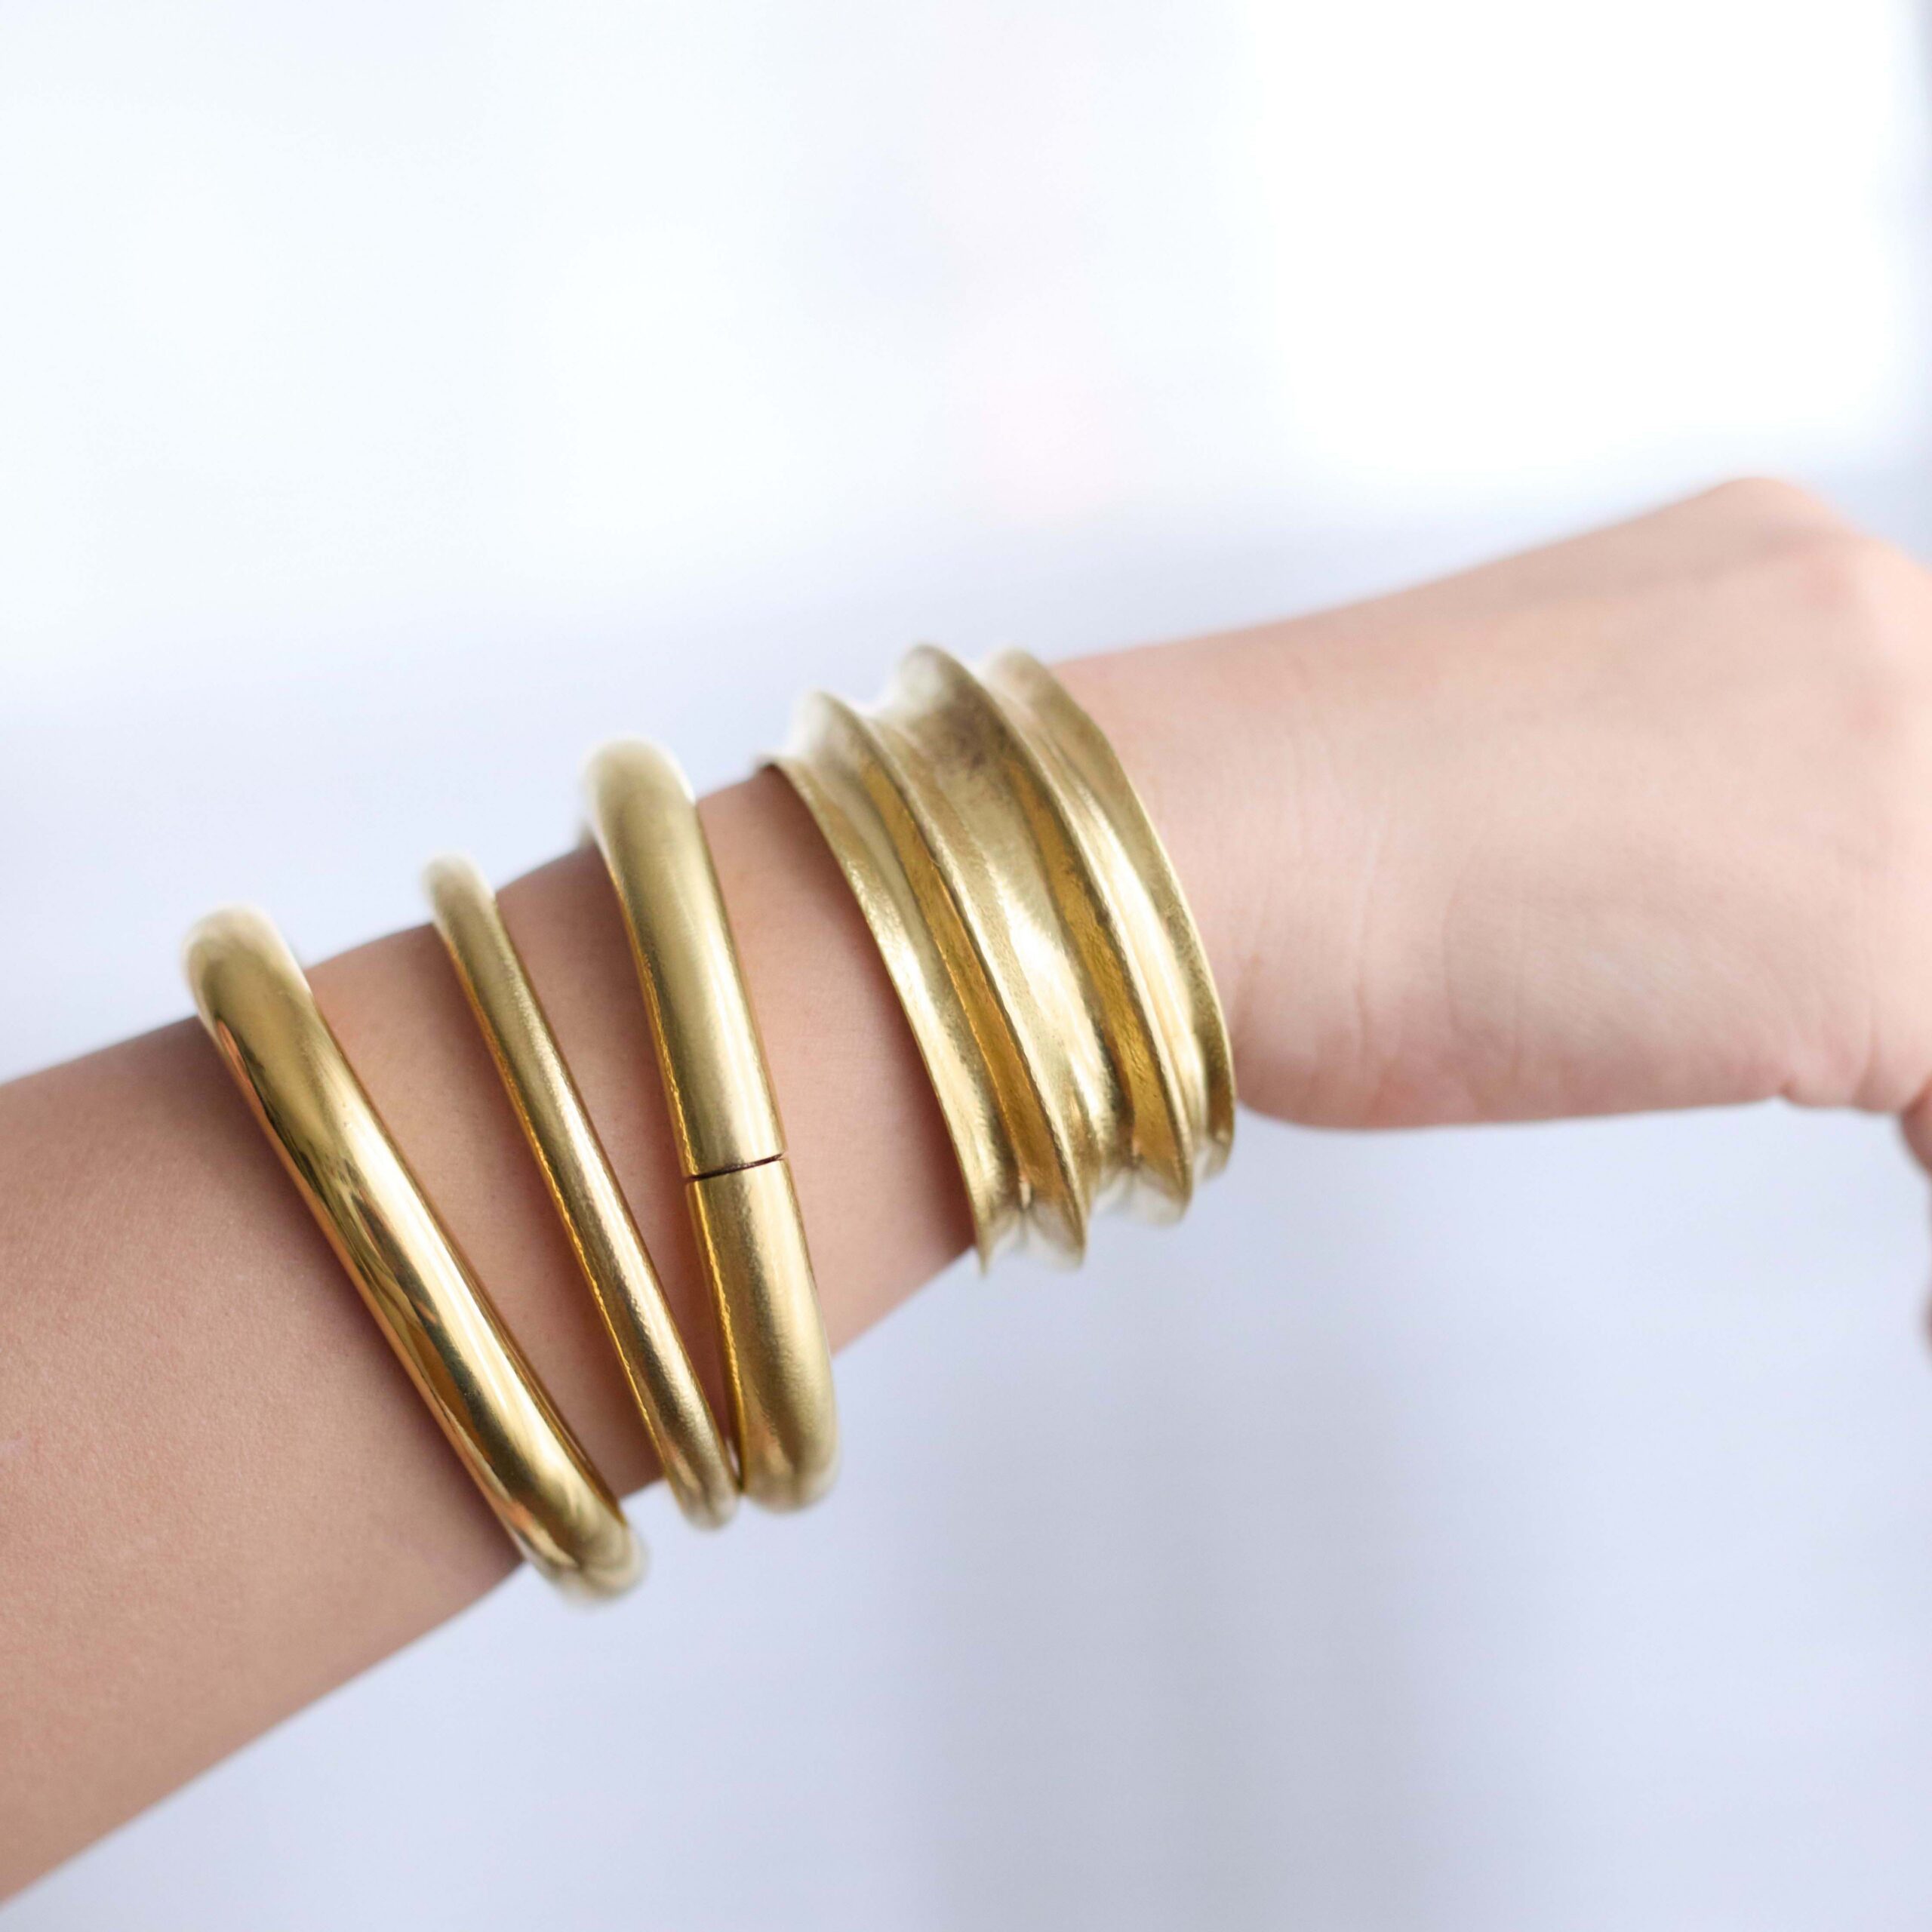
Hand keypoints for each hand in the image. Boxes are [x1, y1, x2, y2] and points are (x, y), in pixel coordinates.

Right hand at [1065, 480, 1931, 1162]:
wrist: (1211, 837)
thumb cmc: (1311, 820)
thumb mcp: (1551, 744)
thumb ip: (1696, 774)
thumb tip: (1756, 898)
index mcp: (1780, 564)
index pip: (1927, 746)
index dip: (1897, 870)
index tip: (1859, 958)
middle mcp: (1870, 625)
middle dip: (1911, 961)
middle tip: (1853, 1050)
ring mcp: (1887, 775)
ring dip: (1915, 1041)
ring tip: (1849, 1102)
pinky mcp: (1870, 950)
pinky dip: (1929, 1132)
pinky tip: (1877, 1149)